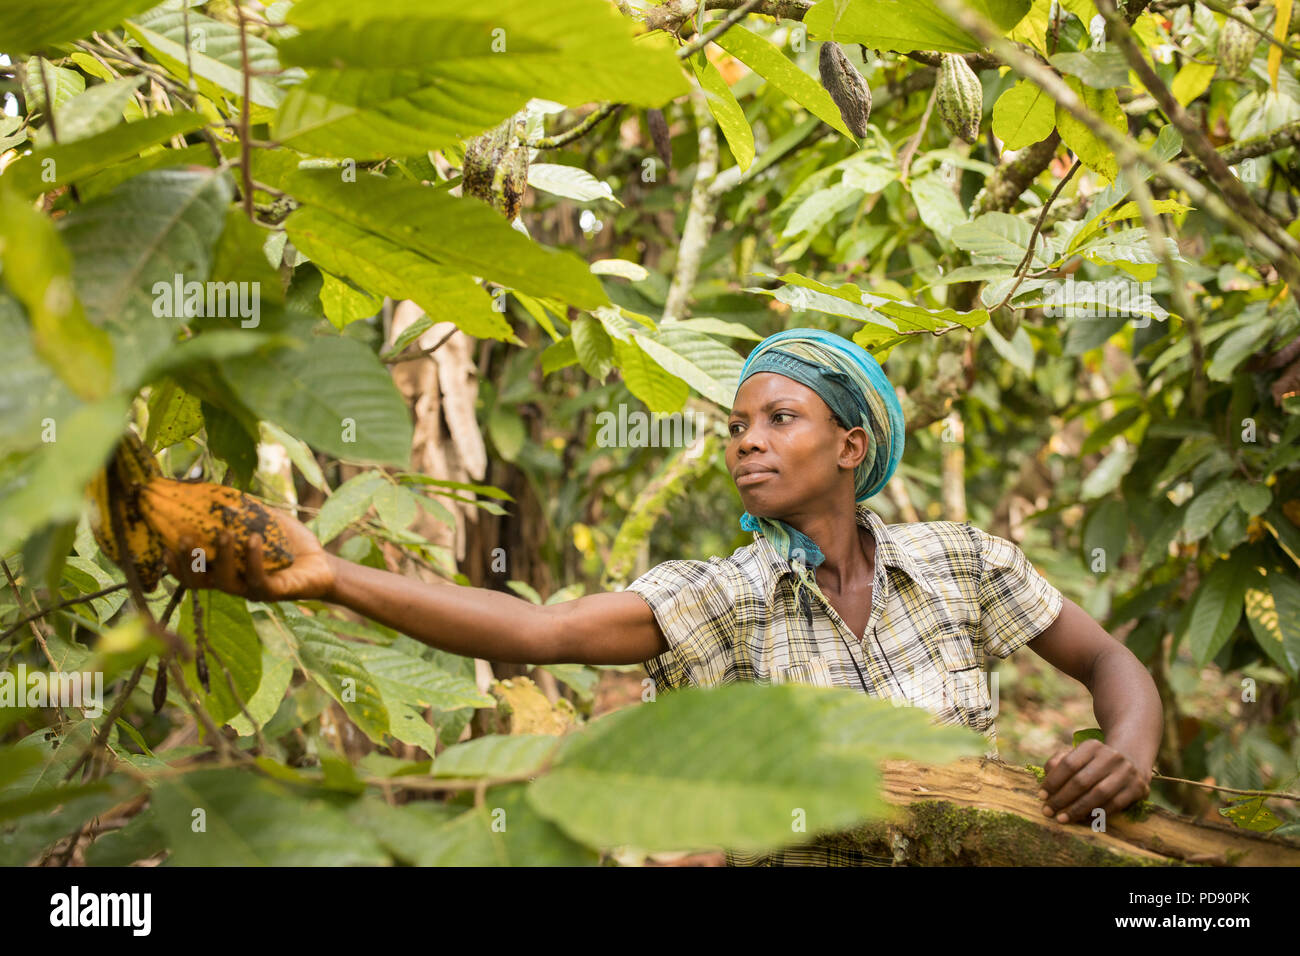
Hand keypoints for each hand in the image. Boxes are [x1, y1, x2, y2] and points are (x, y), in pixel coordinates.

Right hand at [162, 510, 336, 601]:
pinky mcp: (274, 593)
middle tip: (185, 536)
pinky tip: (255, 539)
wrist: (321, 563)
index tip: (162, 542)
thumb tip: (211, 486)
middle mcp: (231, 583)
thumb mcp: (260, 522)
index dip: (173, 562)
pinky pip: (258, 579)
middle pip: (198, 581)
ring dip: (223, 556)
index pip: (189, 572)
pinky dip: (254, 558)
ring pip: (225, 581)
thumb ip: (237, 510)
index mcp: (222, 569)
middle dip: (188, 560)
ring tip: (226, 532)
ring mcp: (250, 590)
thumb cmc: (286, 544)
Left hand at [1038, 738, 1151, 824]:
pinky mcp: (1138, 788)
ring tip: (1062, 819)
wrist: (1131, 762)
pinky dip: (1098, 814)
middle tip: (1048, 811)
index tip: (1042, 796)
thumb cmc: (1094, 762)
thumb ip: (1058, 762)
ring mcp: (1126, 772)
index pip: (1068, 764)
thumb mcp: (1077, 755)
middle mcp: (1111, 756)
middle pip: (1081, 781)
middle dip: (1062, 798)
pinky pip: (1114, 805)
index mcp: (1092, 746)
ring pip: (1098, 794)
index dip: (1053, 781)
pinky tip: (1084, 819)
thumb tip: (1046, 774)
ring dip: (1078, 809)